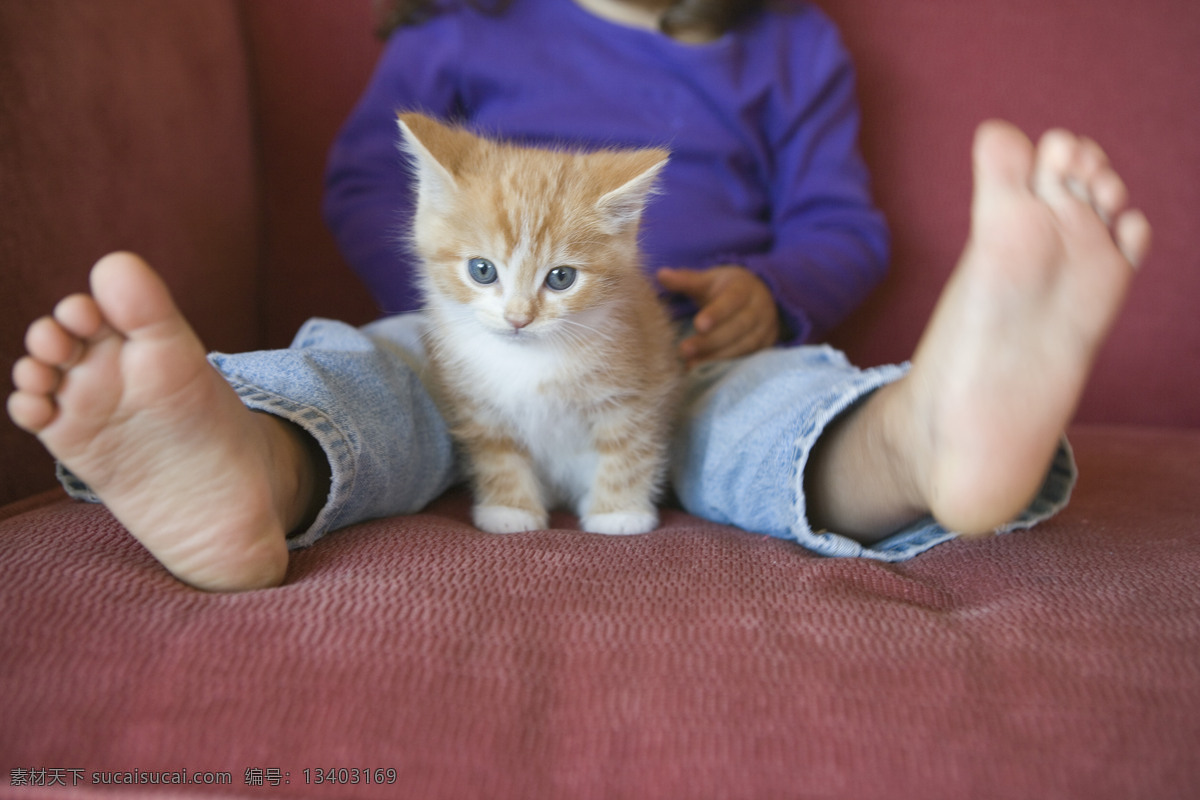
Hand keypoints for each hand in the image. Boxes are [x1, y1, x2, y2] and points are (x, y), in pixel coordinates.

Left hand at [657, 265, 780, 366]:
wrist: (760, 297)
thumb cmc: (726, 289)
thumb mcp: (708, 280)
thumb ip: (686, 280)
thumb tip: (661, 274)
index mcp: (744, 288)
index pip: (732, 300)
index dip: (716, 313)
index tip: (698, 325)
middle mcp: (759, 308)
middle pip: (737, 327)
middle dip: (710, 341)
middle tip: (684, 350)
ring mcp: (764, 329)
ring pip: (743, 346)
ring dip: (716, 357)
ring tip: (690, 364)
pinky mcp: (764, 346)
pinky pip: (747, 358)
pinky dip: (726, 366)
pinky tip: (705, 371)